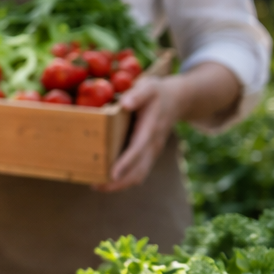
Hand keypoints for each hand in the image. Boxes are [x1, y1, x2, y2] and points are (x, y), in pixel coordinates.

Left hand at [98, 62, 239, 191]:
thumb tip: (125, 103)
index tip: (112, 174)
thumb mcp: (149, 87)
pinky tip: (107, 180)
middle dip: (119, 182)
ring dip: (120, 185)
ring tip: (97, 186)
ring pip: (139, 174)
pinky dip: (125, 179)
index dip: (126, 163)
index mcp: (151, 128)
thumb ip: (138, 94)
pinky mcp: (149, 154)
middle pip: (139, 170)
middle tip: (96, 186)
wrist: (178, 99)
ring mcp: (152, 151)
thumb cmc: (157, 92)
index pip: (138, 149)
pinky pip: (139, 171)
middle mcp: (153, 144)